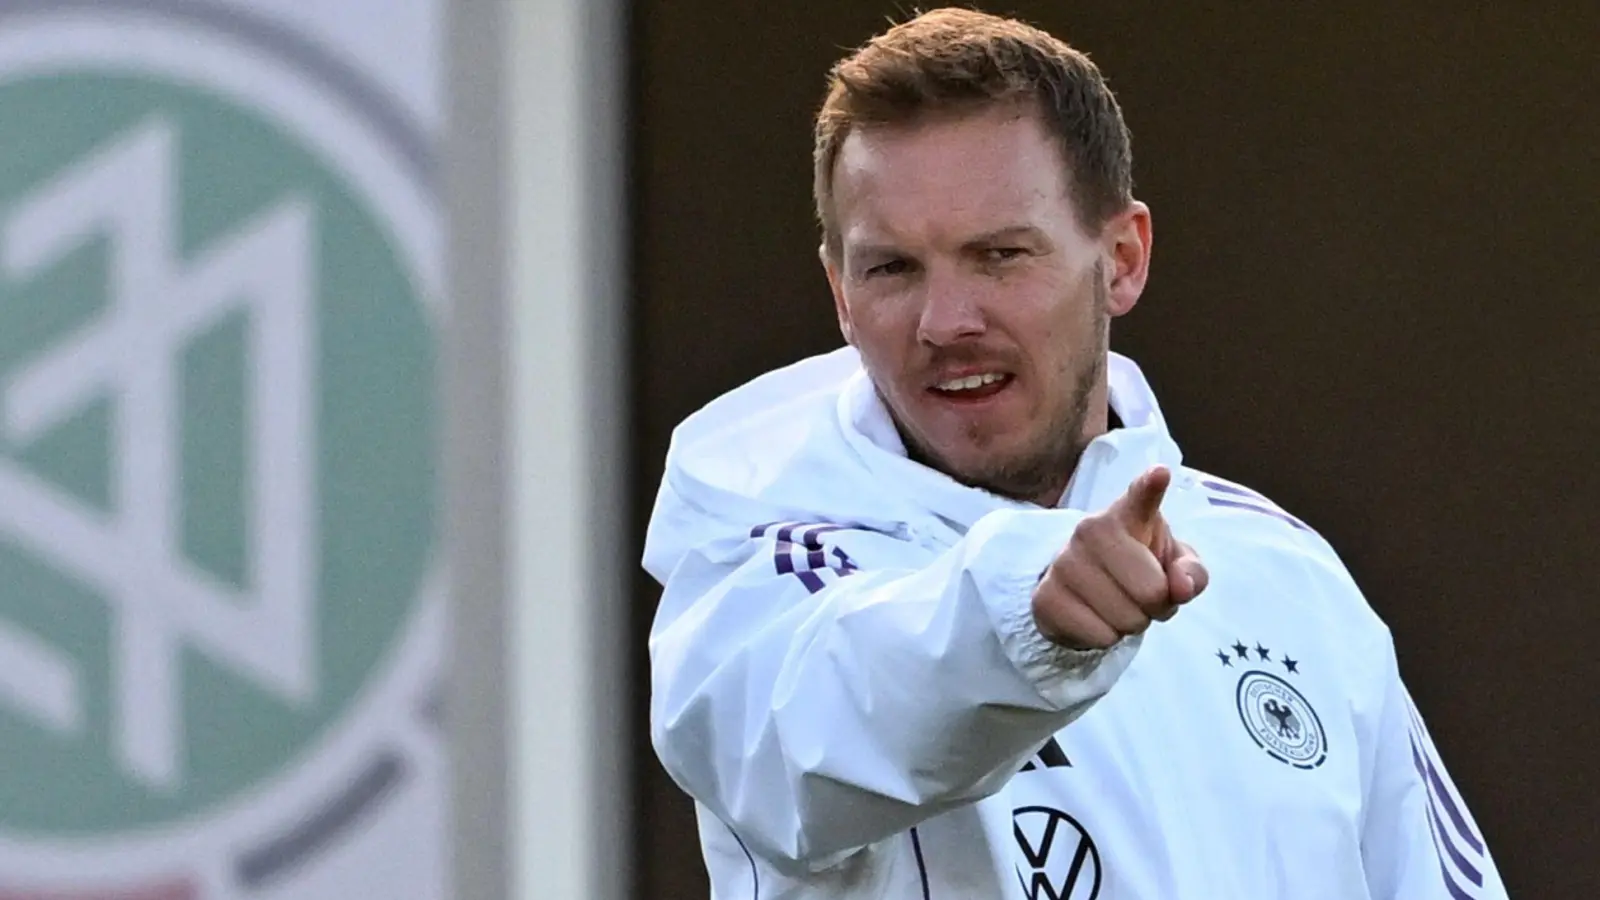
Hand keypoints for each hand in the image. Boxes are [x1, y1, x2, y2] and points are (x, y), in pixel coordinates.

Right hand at [1032, 465, 1209, 649]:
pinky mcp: (1045, 597)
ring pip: (1126, 619)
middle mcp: (1089, 531)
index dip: (1150, 487)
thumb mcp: (1173, 566)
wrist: (1084, 594)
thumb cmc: (1139, 570)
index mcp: (1126, 515)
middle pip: (1151, 591)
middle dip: (1157, 607)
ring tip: (1119, 605)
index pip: (1140, 496)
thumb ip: (1191, 573)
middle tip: (1143, 597)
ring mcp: (1062, 563)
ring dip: (1132, 624)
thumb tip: (1182, 588)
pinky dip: (1107, 638)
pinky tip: (1095, 618)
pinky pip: (1100, 636)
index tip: (1160, 474)